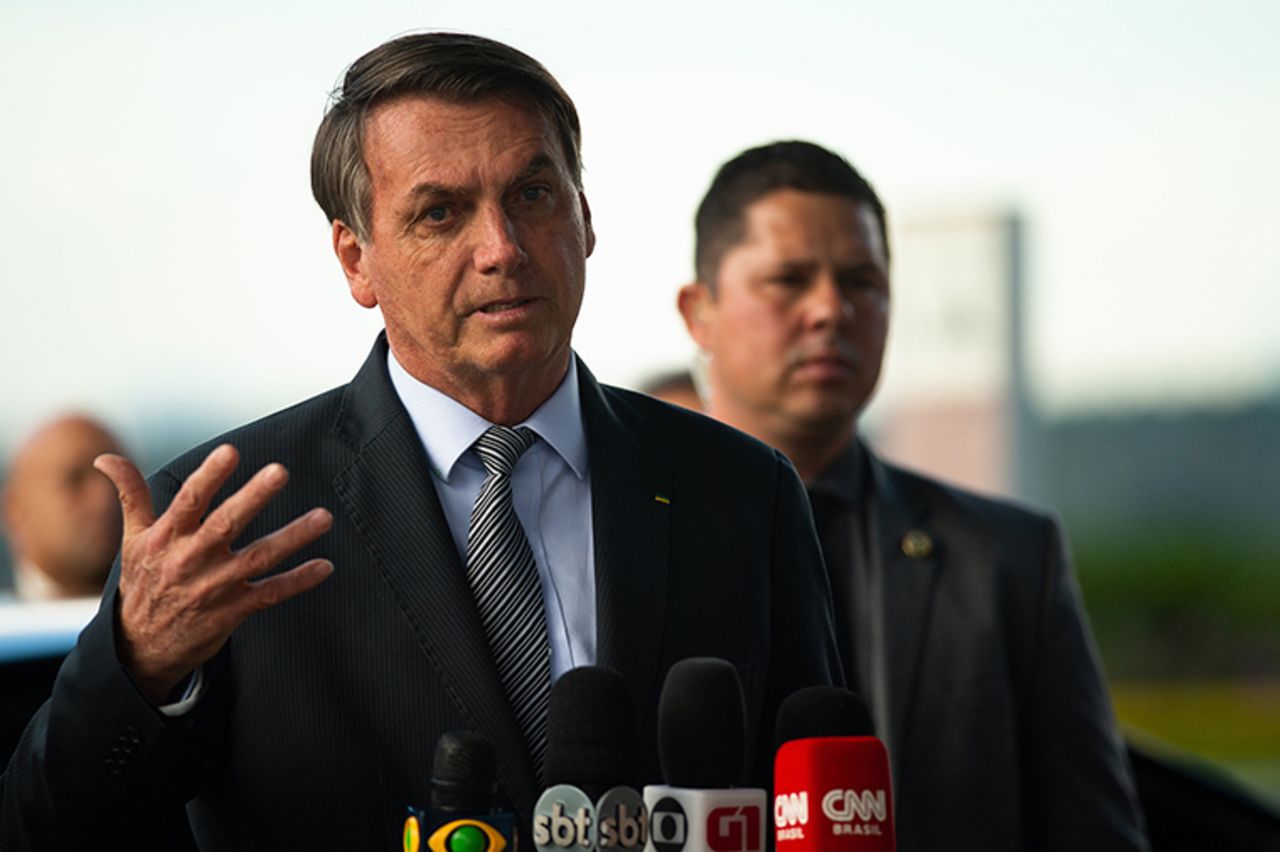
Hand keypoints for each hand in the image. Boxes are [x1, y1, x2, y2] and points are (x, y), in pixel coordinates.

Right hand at [94, 444, 333, 703]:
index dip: (209, 476)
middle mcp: (192, 560)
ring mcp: (216, 586)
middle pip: (227, 524)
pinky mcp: (234, 610)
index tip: (231, 451)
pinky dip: (298, 581)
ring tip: (323, 518)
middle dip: (253, 497)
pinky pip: (271, 593)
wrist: (140, 648)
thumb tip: (105, 458)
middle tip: (280, 471)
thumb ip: (131, 495)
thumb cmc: (144, 583)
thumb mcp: (133, 539)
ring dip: (293, 537)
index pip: (189, 501)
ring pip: (259, 558)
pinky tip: (324, 566)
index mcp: (168, 538)